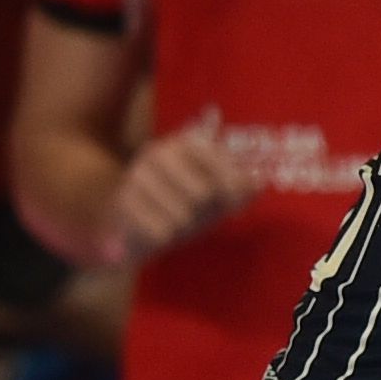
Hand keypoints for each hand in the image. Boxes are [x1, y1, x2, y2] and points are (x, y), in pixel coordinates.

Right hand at [106, 115, 257, 263]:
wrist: (139, 225)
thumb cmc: (190, 204)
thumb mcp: (222, 195)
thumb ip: (243, 188)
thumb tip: (256, 185)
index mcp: (189, 142)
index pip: (225, 170)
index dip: (234, 194)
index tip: (232, 203)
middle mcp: (160, 152)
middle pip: (203, 195)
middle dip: (206, 212)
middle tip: (197, 212)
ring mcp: (137, 175)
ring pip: (182, 215)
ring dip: (186, 226)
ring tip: (177, 220)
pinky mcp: (123, 201)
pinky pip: (161, 231)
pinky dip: (166, 237)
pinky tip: (159, 230)